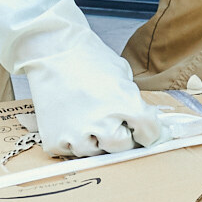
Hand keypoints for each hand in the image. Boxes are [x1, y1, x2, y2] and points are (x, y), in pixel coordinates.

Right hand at [17, 33, 165, 157]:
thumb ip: (135, 102)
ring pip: (98, 152)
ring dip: (97, 138)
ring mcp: (77, 135)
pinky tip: (71, 118)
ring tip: (88, 113)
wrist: (51, 50)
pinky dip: (74, 139)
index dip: (150, 130)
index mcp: (125, 104)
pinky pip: (73, 152)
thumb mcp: (123, 74)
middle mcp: (102, 124)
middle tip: (112, 117)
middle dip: (122, 133)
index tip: (144, 129)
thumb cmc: (87, 58)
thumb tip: (145, 123)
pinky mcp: (56, 141)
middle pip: (124, 146)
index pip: (150, 133)